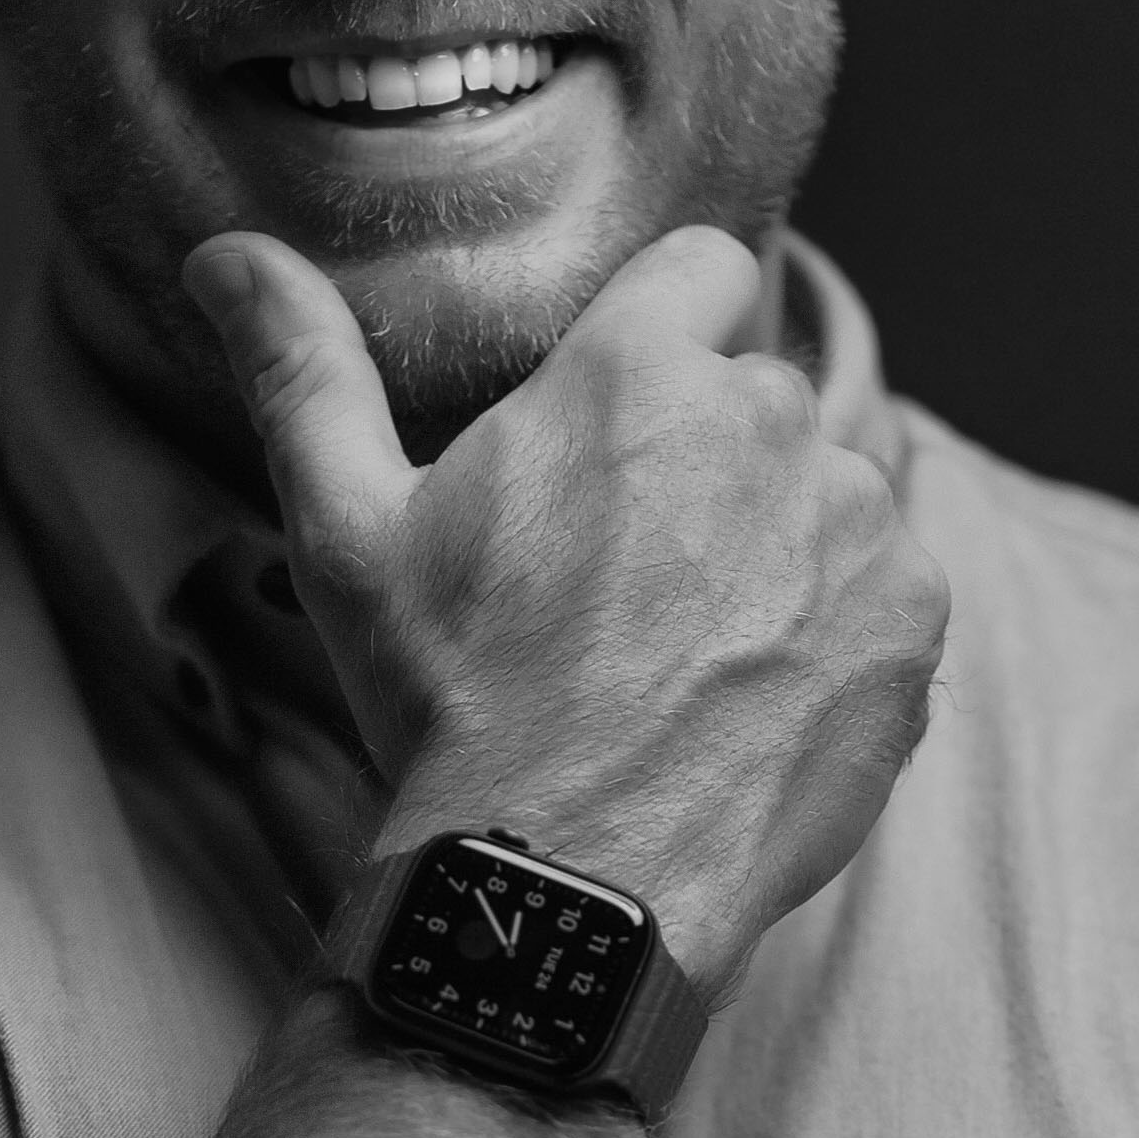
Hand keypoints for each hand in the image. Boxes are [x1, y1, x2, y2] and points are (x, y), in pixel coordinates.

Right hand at [183, 225, 949, 999]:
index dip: (669, 335)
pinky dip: (838, 634)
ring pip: (832, 491)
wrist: (564, 882)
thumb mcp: (345, 532)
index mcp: (636, 370)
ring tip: (691, 652)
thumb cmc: (448, 702)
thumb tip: (226, 255)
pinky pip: (889, 591)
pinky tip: (752, 704)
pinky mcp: (912, 623)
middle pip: (761, 396)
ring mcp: (856, 523)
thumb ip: (300, 370)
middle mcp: (766, 419)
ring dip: (782, 544)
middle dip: (710, 463)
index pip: (706, 269)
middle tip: (630, 582)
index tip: (629, 424)